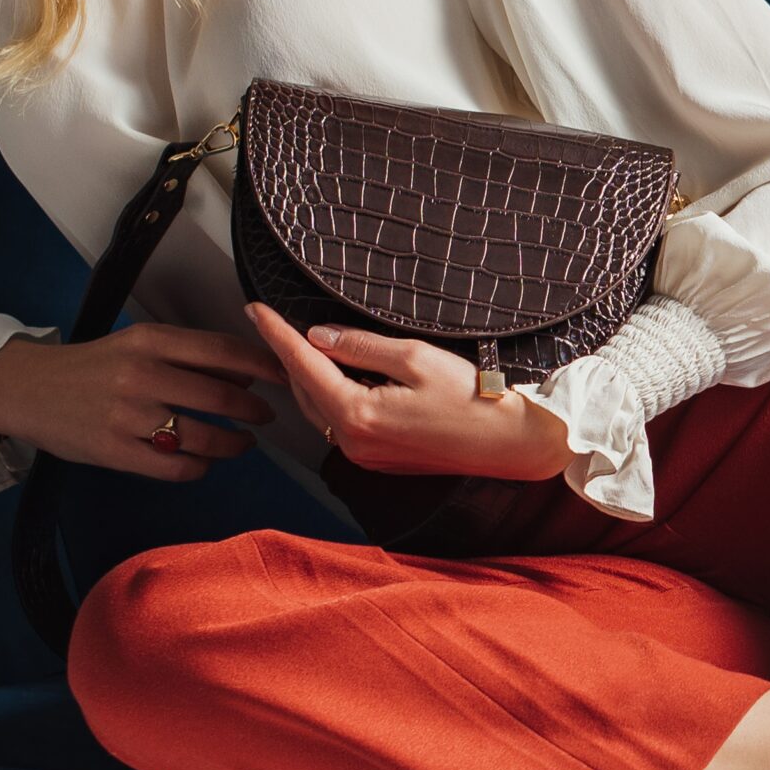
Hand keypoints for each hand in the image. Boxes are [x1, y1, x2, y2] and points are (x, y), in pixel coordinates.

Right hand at [0, 321, 277, 482]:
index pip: (223, 351)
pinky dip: (199, 467)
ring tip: (243, 442)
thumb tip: (246, 368)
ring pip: (204, 436)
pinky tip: (204, 462)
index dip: (264, 366)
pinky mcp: (114, 451)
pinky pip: (175, 467)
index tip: (286, 375)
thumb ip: (186, 354)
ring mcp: (128, 416)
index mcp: (149, 340)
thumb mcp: (135, 344)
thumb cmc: (89, 367)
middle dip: (255, 409)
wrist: (24, 389)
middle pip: (222, 395)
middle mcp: (141, 375)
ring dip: (235, 443)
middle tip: (266, 414)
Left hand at [242, 302, 570, 480]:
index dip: (276, 333)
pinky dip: (333, 396)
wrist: (514, 443)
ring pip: (320, 408)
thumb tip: (319, 336)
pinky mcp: (381, 460)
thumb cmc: (475, 398)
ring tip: (303, 345)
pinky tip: (341, 376)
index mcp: (357, 414)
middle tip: (276, 322)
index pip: (302, 364)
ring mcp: (366, 456)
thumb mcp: (416, 357)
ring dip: (310, 377)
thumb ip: (361, 346)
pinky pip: (341, 423)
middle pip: (304, 390)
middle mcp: (353, 442)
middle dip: (289, 355)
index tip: (255, 309)